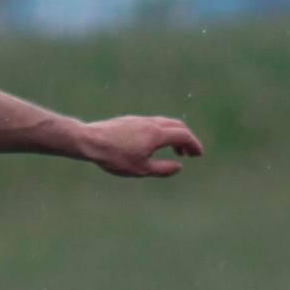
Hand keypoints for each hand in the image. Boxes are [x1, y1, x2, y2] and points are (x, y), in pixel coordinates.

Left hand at [82, 115, 203, 178]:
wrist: (90, 141)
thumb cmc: (115, 157)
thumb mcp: (141, 169)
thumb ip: (162, 168)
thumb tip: (179, 166)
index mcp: (157, 134)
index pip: (183, 136)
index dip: (194, 145)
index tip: (198, 154)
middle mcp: (151, 123)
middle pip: (176, 126)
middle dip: (186, 139)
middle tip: (189, 153)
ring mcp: (140, 119)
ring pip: (164, 123)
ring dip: (174, 135)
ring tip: (175, 150)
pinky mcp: (130, 120)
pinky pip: (153, 123)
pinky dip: (162, 132)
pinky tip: (155, 144)